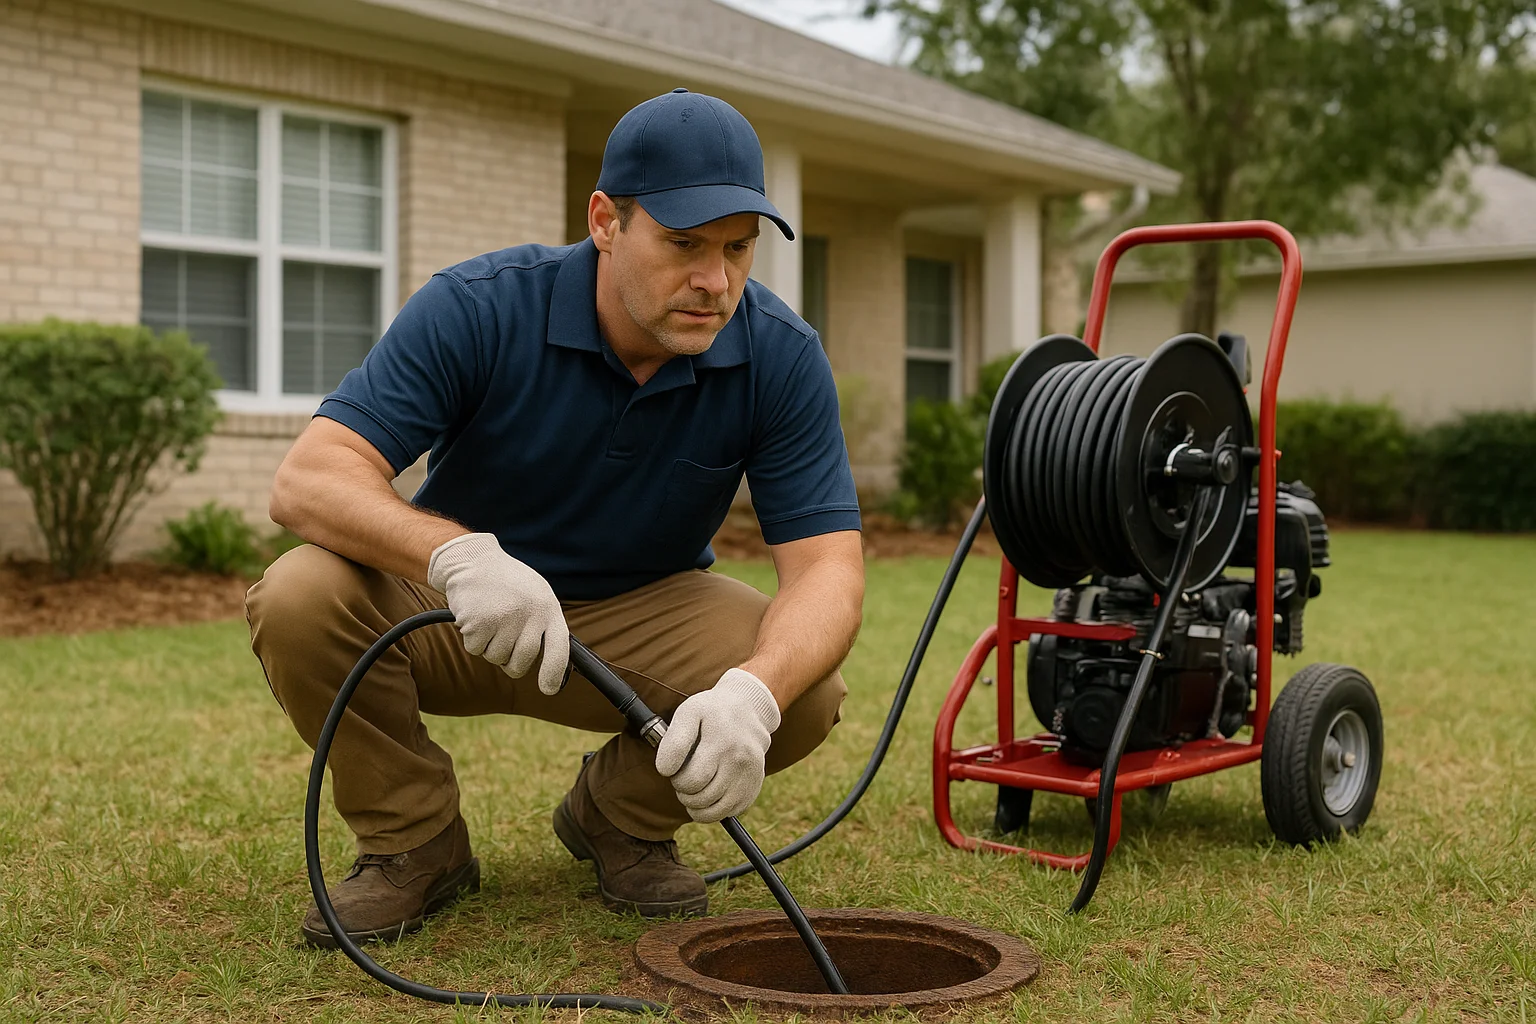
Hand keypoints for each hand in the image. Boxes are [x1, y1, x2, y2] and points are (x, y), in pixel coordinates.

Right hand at [427, 532, 568, 694]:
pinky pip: (475, 649)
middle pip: (521, 663)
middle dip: (509, 661)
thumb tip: (556, 664)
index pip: (559, 649)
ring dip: (488, 646)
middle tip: (502, 638)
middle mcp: (530, 615)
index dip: (554, 673)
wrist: (473, 560)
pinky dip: (472, 639)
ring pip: (496, 658)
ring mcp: (505, 619)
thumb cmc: (507, 582)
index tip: (548, 689)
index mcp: (548, 608)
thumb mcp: (536, 595)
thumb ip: (544, 625)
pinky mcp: (479, 622)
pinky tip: (475, 615)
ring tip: (489, 618)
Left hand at [653, 668, 780, 822]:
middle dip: (683, 790)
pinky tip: (707, 792)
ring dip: (694, 803)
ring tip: (693, 785)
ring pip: (712, 811)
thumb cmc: (712, 712)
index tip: (672, 765)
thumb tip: (666, 770)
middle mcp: (739, 761)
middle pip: (699, 796)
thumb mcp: (689, 711)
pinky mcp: (753, 788)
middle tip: (683, 774)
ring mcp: (749, 777)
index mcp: (721, 742)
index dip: (673, 776)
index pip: (689, 780)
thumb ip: (673, 740)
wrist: (749, 711)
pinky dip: (711, 810)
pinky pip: (726, 813)